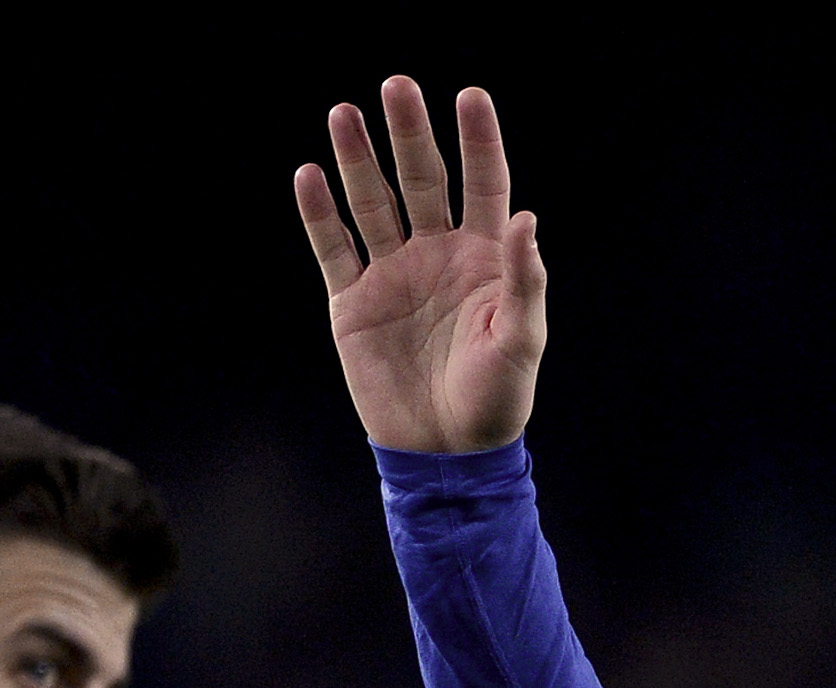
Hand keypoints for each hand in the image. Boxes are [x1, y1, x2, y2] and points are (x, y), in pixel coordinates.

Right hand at [296, 77, 546, 453]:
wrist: (445, 454)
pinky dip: (320, 215)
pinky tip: (309, 175)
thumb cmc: (495, 401)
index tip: (470, 96)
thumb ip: (523, 281)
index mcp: (483, 258)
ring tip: (343, 114)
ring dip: (357, 160)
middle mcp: (436, 254)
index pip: (483, 184)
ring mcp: (391, 275)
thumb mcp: (521, 342)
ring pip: (372, 203)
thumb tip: (526, 220)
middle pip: (422, 180)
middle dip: (409, 134)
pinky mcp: (353, 303)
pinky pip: (333, 250)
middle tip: (396, 86)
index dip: (477, 140)